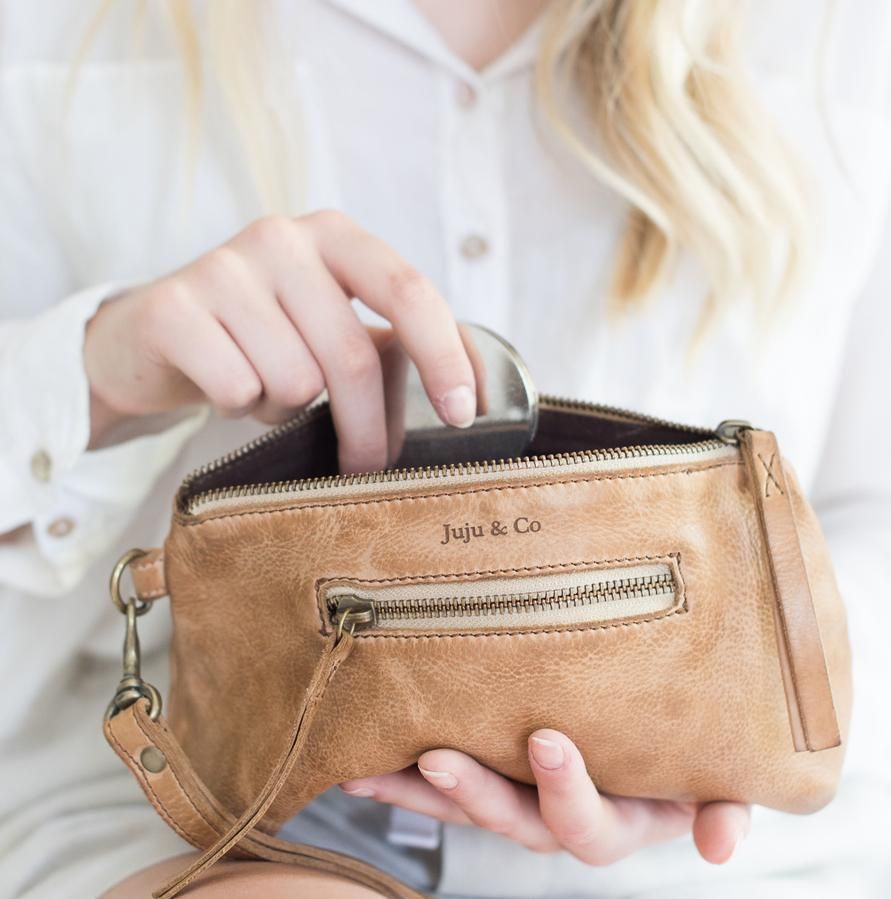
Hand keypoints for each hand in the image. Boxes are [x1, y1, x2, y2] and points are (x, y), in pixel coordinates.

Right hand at [84, 211, 475, 471]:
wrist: (153, 337)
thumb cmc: (261, 336)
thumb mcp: (332, 323)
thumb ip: (398, 342)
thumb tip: (474, 393)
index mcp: (335, 236)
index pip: (408, 291)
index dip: (443, 356)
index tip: (461, 414)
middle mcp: (281, 238)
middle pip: (351, 357)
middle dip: (367, 428)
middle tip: (366, 465)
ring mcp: (222, 268)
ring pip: (293, 383)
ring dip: (286, 408)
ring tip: (264, 388)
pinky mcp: (173, 309)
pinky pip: (237, 391)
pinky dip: (240, 409)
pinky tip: (227, 388)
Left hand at [340, 729, 749, 864]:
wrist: (652, 734)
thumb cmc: (685, 751)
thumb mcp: (714, 775)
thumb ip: (723, 803)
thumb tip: (721, 847)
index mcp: (615, 820)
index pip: (587, 824)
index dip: (566, 789)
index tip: (546, 740)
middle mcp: (556, 817)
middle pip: (512, 822)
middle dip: (475, 793)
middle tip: (438, 757)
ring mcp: (517, 798)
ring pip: (463, 805)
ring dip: (415, 791)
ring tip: (366, 773)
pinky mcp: (487, 774)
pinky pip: (440, 783)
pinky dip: (401, 776)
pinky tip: (359, 764)